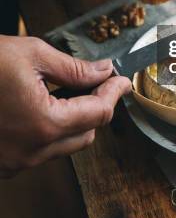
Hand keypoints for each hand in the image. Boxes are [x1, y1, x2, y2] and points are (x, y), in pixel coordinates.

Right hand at [0, 35, 130, 177]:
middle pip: (85, 135)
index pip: (98, 114)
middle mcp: (30, 151)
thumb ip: (74, 69)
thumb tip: (103, 71)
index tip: (122, 80)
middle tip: (99, 81)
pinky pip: (40, 151)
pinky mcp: (2, 163)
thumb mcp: (32, 55)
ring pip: (63, 145)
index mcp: (43, 124)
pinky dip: (51, 131)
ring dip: (74, 120)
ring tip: (70, 90)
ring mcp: (14, 162)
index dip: (114, 93)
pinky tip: (45, 106)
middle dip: (97, 107)